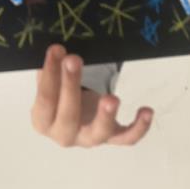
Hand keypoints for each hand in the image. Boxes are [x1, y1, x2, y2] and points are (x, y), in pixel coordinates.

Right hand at [31, 44, 152, 147]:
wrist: (69, 115)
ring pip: (99, 132)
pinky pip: (127, 138)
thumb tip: (57, 49)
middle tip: (74, 60)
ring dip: (106, 115)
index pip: (45, 99)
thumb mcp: (50, 80)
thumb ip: (51, 68)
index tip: (56, 49)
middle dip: (70, 85)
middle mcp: (64, 134)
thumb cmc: (58, 94)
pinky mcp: (112, 138)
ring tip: (112, 98)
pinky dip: (139, 127)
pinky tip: (146, 110)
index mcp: (43, 121)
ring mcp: (89, 138)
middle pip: (68, 115)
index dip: (50, 74)